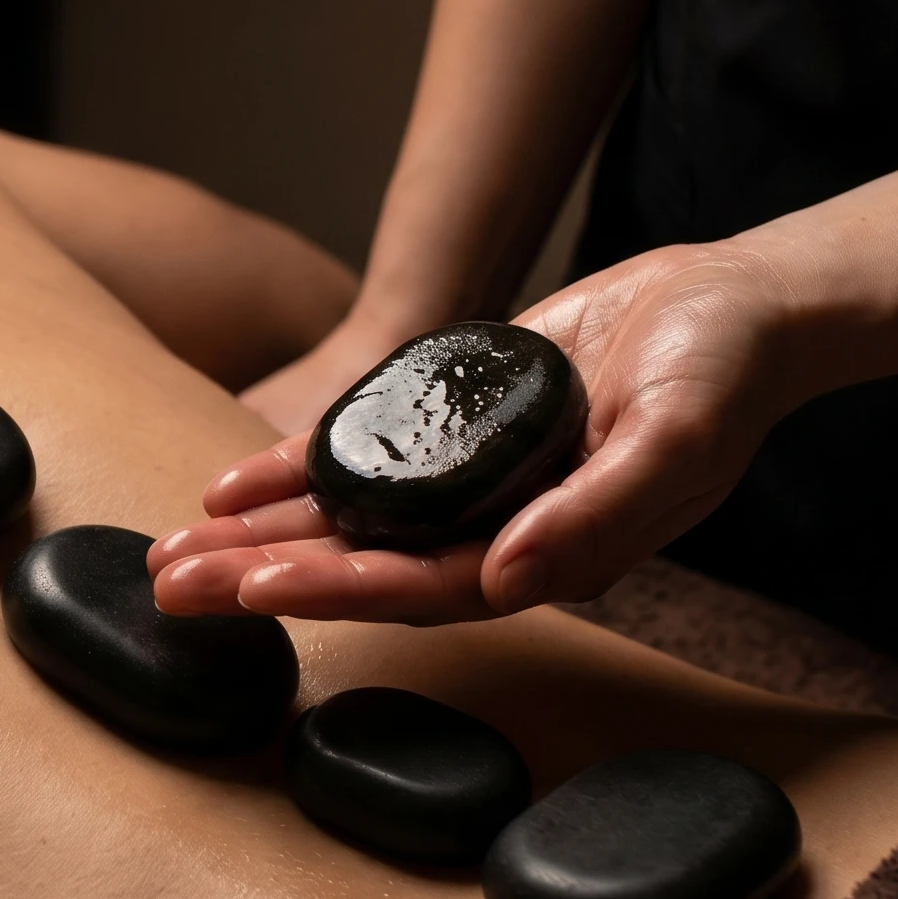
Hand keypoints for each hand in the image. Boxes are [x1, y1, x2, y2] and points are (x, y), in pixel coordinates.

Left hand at [152, 243, 808, 622]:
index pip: (423, 589)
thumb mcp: (676, 439)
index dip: (336, 591)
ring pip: (343, 525)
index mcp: (546, 555)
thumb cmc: (722, 376)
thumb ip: (598, 515)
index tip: (254, 592)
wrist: (729, 306)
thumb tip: (509, 579)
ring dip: (255, 540)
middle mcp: (494, 531)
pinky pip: (357, 463)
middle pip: (359, 569)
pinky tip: (223, 489)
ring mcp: (466, 483)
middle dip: (260, 579)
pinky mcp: (451, 427)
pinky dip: (290, 474)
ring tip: (168, 555)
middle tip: (167, 587)